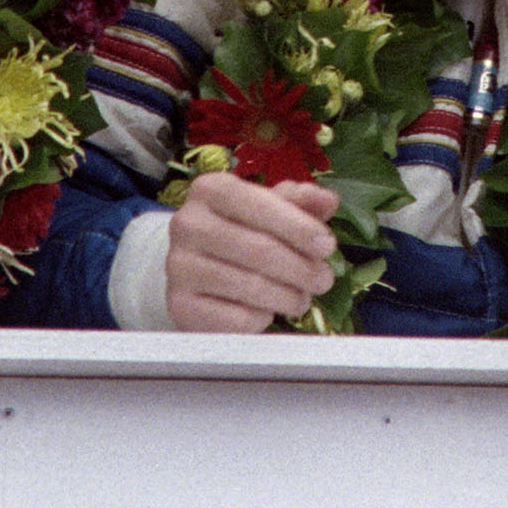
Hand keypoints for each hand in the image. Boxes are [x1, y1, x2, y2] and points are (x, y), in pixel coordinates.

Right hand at [166, 173, 341, 332]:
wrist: (194, 269)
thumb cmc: (238, 231)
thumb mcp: (267, 208)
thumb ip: (299, 201)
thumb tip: (327, 201)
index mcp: (210, 189)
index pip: (260, 204)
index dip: (300, 227)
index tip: (327, 246)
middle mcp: (187, 224)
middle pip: (259, 249)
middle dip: (302, 268)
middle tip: (323, 279)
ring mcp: (179, 266)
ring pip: (251, 286)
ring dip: (289, 296)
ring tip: (303, 298)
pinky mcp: (181, 306)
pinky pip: (236, 318)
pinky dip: (262, 318)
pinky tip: (268, 311)